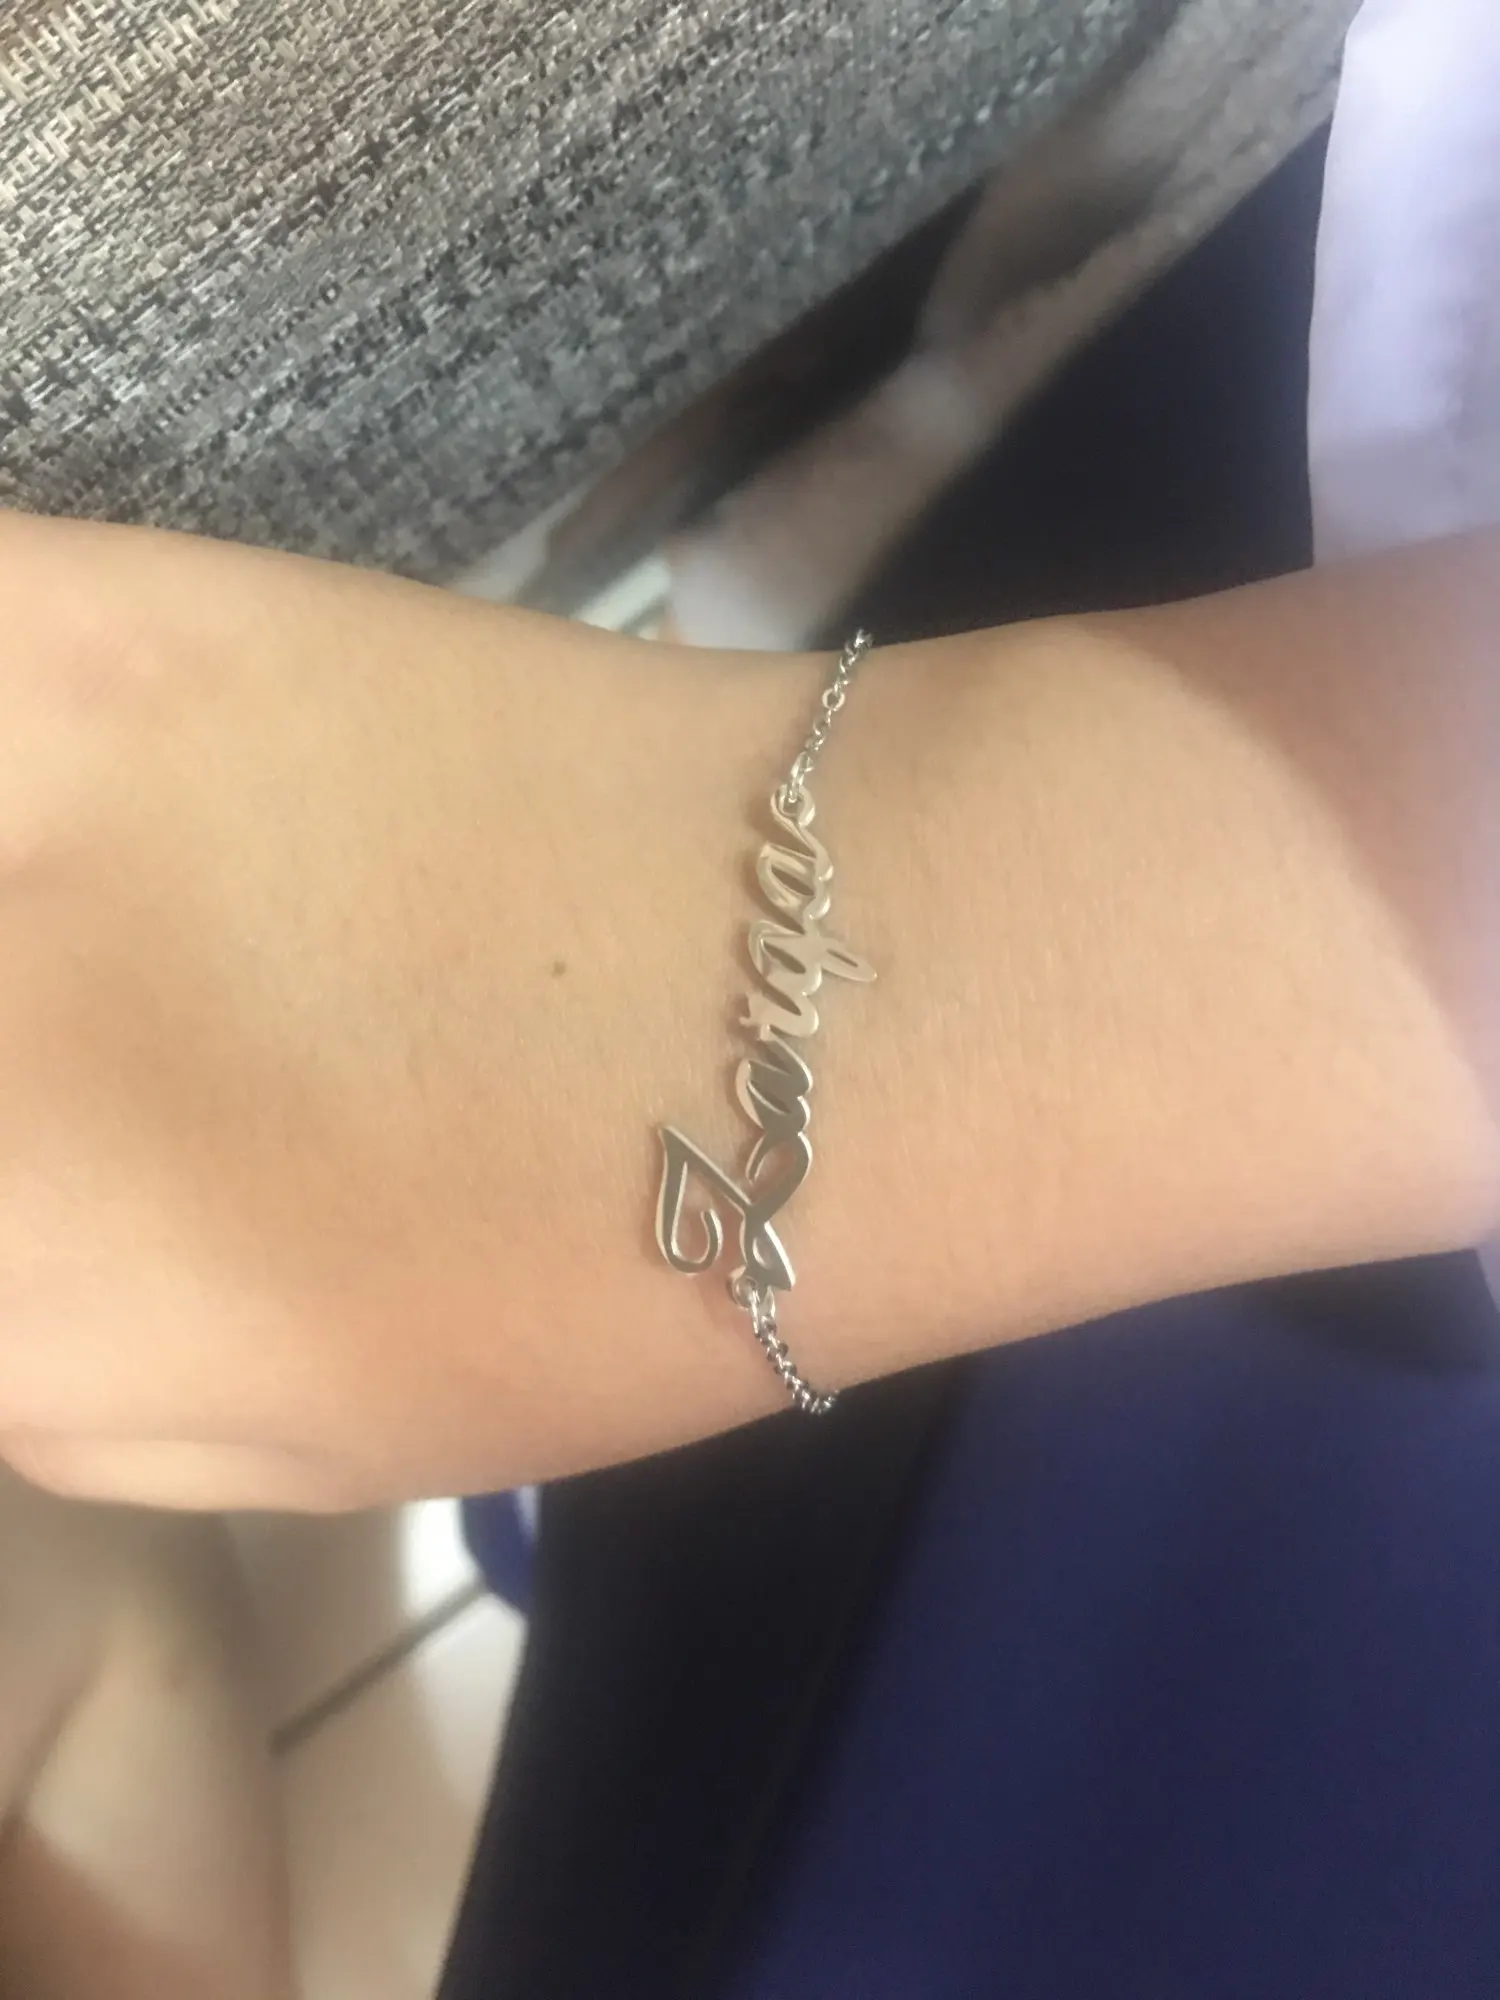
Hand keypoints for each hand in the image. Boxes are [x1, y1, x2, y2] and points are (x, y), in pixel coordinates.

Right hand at [0, 513, 792, 1509]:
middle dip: (3, 1067)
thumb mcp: (283, 1438)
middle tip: (69, 1066)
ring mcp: (22, 780)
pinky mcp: (104, 605)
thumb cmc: (601, 1275)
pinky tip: (50, 812)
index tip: (42, 1171)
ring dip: (4, 916)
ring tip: (67, 957)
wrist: (842, 990)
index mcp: (21, 1281)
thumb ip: (30, 1361)